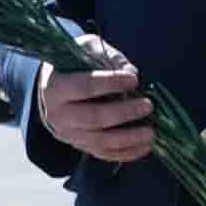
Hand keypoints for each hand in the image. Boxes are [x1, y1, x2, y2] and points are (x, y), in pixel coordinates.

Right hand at [37, 52, 154, 163]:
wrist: (53, 92)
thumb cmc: (73, 66)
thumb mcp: (86, 51)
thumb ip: (108, 57)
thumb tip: (131, 73)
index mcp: (55, 88)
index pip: (84, 87)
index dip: (111, 83)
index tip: (134, 79)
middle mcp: (58, 115)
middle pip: (93, 118)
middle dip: (123, 113)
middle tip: (148, 106)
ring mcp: (69, 134)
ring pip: (100, 141)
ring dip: (129, 138)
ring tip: (152, 132)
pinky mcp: (80, 146)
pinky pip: (105, 154)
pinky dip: (127, 153)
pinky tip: (146, 147)